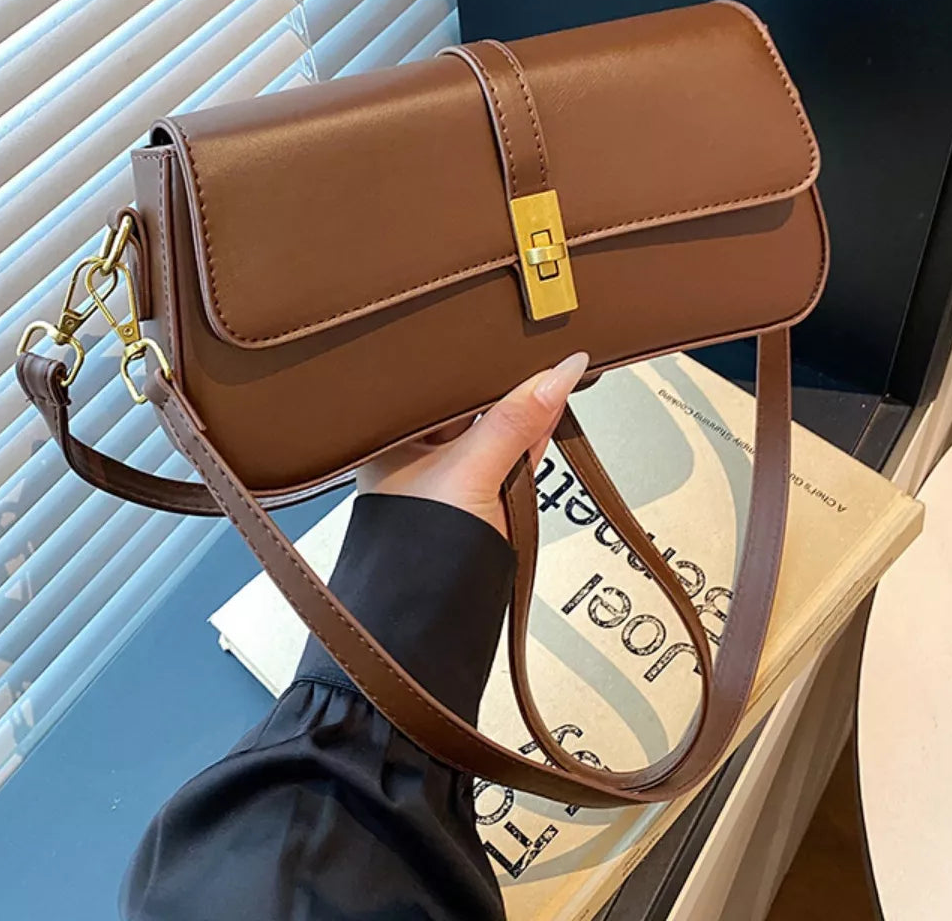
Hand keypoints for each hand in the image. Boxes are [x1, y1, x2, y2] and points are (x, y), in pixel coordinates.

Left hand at [356, 352, 590, 538]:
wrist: (435, 620)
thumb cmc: (418, 551)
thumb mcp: (471, 471)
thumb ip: (516, 421)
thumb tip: (559, 374)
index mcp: (392, 437)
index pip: (439, 384)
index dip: (474, 360)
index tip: (510, 332)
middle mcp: (418, 450)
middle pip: (472, 401)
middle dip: (507, 380)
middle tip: (540, 342)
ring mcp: (453, 472)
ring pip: (497, 425)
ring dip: (524, 404)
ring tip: (551, 363)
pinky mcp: (484, 492)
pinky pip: (513, 451)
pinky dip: (533, 432)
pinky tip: (552, 401)